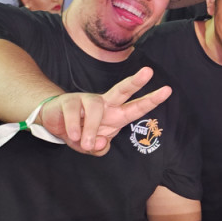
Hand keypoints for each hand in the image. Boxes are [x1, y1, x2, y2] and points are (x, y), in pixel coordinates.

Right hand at [38, 67, 171, 156]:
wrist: (53, 123)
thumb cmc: (80, 133)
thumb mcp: (91, 147)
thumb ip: (98, 148)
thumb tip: (100, 142)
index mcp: (116, 114)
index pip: (136, 107)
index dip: (151, 100)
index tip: (168, 90)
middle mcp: (105, 104)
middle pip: (122, 90)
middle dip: (135, 82)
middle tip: (149, 72)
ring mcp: (87, 100)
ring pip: (95, 108)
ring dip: (90, 128)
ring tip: (83, 143)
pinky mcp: (69, 101)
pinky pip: (74, 114)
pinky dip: (73, 128)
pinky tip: (72, 136)